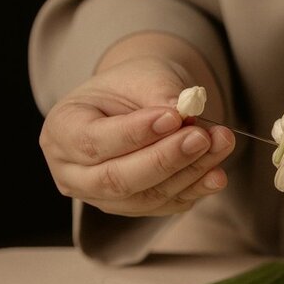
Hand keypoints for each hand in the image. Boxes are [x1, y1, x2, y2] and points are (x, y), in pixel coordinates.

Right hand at [39, 55, 234, 216]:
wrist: (139, 102)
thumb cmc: (133, 86)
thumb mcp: (142, 75)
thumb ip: (160, 94)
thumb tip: (185, 115)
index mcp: (62, 130)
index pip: (94, 141)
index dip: (135, 133)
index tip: (173, 117)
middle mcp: (74, 172)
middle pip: (118, 179)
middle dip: (166, 159)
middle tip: (202, 137)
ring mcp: (103, 197)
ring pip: (147, 196)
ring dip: (190, 173)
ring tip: (221, 143)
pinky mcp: (136, 207)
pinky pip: (166, 205)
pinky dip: (196, 189)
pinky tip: (217, 173)